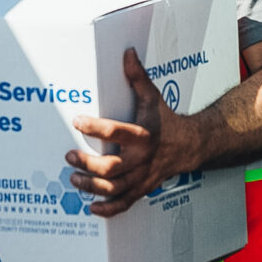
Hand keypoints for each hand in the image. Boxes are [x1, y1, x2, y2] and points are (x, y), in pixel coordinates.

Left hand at [65, 48, 195, 216]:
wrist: (190, 146)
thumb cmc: (165, 120)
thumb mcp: (153, 97)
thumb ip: (137, 77)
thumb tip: (127, 53)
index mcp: (143, 135)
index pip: (117, 132)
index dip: (96, 128)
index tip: (77, 121)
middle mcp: (143, 159)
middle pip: (113, 168)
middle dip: (88, 164)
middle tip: (70, 156)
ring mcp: (142, 177)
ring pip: (115, 188)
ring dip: (92, 186)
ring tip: (74, 180)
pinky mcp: (142, 189)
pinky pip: (125, 204)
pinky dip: (109, 209)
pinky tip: (92, 207)